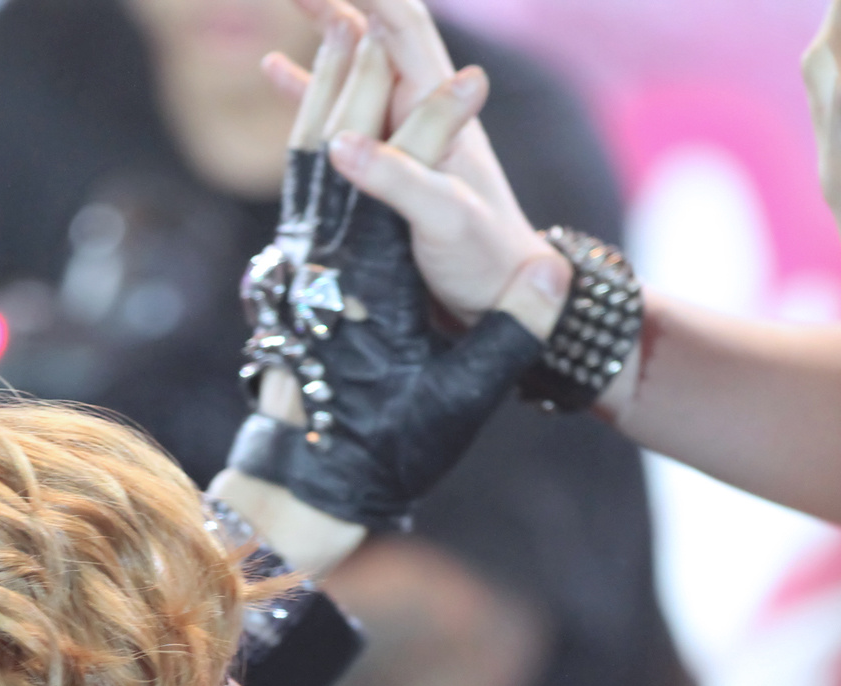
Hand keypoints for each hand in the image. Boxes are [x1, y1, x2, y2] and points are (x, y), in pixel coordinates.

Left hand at [221, 10, 551, 533]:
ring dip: (324, 89)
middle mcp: (322, 260)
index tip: (475, 79)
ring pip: (304, 155)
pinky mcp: (283, 272)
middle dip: (362, 75)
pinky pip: (293, 182)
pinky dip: (306, 131)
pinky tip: (317, 110)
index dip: (442, 129)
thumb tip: (556, 268)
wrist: (307, 483)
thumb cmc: (389, 443)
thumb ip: (512, 329)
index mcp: (369, 282)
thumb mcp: (462, 395)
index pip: (407, 185)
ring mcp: (294, 263)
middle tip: (375, 9)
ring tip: (338, 30)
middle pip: (338, 145)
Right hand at [265, 0, 568, 338]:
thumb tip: (338, 144)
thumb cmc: (484, 256)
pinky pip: (338, 111)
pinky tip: (274, 68)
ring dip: (324, 32)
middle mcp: (420, 109)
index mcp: (439, 106)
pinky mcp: (385, 164)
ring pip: (357, 65)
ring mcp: (401, 134)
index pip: (401, 24)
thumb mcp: (444, 217)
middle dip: (341, 2)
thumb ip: (397, 177)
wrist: (506, 297)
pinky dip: (307, 87)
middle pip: (379, 31)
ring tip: (291, 2)